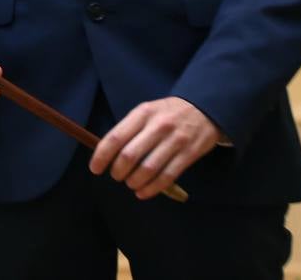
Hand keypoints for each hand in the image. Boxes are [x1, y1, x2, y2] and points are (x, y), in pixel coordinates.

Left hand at [89, 96, 219, 199]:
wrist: (205, 108)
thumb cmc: (167, 113)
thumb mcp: (147, 111)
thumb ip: (129, 129)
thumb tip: (106, 153)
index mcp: (142, 113)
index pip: (116, 137)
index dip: (102, 156)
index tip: (95, 168)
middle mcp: (158, 126)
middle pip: (130, 155)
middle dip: (118, 171)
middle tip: (116, 176)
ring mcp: (175, 140)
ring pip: (148, 169)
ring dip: (134, 182)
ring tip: (130, 184)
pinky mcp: (189, 154)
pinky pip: (167, 176)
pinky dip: (152, 188)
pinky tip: (143, 192)